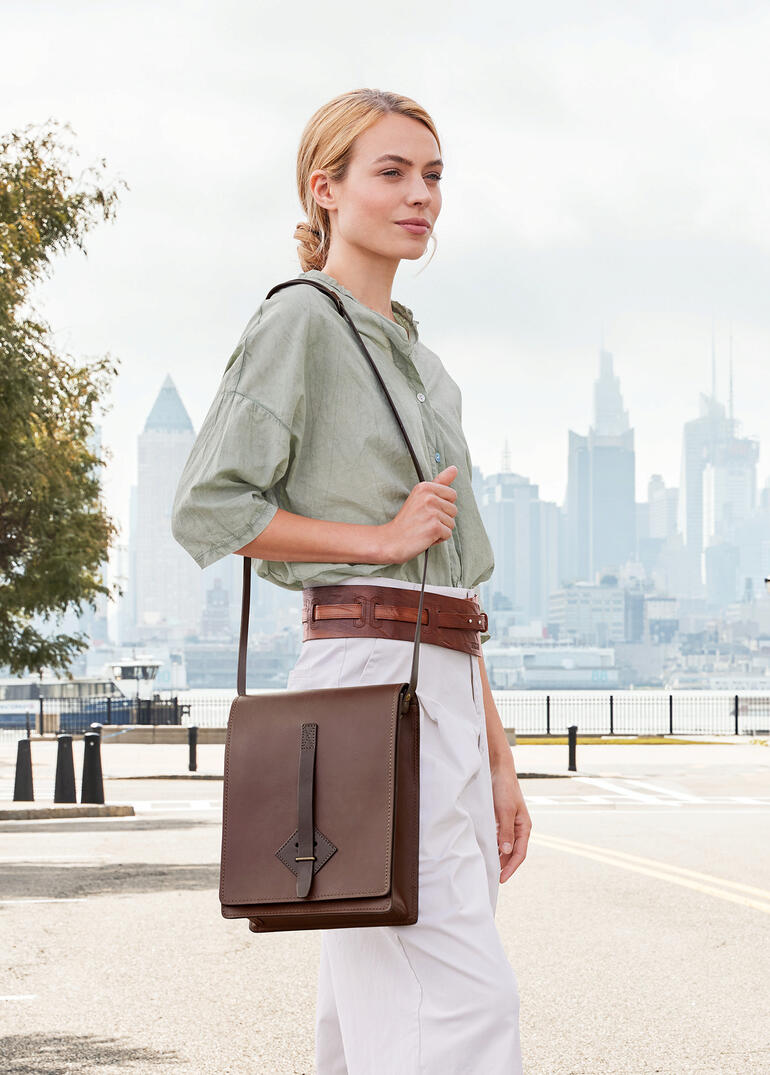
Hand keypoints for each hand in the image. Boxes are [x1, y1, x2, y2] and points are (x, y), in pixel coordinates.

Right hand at [379, 464, 457, 563]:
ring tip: (423, 529)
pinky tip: (425, 537)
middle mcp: (429, 497)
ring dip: (440, 530)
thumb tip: (455, 468)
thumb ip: (440, 482)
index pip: (452, 494)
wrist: (391, 540)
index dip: (442, 506)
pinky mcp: (435, 527)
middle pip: (454, 509)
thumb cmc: (407, 520)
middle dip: (442, 519)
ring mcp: (432, 512)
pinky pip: (448, 534)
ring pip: (451, 523)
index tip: (426, 510)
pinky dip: (438, 539)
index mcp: (425, 487)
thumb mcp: (420, 496)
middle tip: (424, 521)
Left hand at [491, 760, 531, 882]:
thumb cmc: (504, 788)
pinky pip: (499, 837)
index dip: (511, 867)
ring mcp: (509, 823)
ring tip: (489, 868)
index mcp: (524, 826)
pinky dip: (494, 846)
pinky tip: (486, 852)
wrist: (498, 769)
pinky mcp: (500, 819)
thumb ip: (506, 831)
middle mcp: (518, 827)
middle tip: (493, 878)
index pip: (520, 853)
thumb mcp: (505, 810)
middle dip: (505, 866)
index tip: (502, 879)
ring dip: (499, 857)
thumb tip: (507, 852)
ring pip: (506, 846)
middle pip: (513, 852)